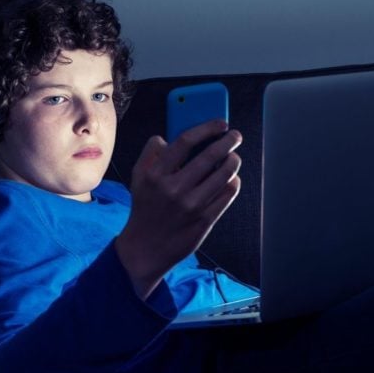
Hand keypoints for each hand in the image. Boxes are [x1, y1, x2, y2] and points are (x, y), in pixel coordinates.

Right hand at [115, 120, 241, 298]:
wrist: (146, 248)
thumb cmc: (145, 209)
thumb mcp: (138, 179)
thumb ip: (150, 155)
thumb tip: (165, 137)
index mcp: (156, 175)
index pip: (185, 142)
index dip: (206, 128)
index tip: (220, 123)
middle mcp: (174, 189)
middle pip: (208, 156)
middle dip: (227, 142)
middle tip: (235, 136)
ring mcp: (191, 206)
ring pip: (223, 175)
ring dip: (233, 162)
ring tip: (234, 157)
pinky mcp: (204, 221)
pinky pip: (227, 195)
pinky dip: (233, 183)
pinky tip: (232, 179)